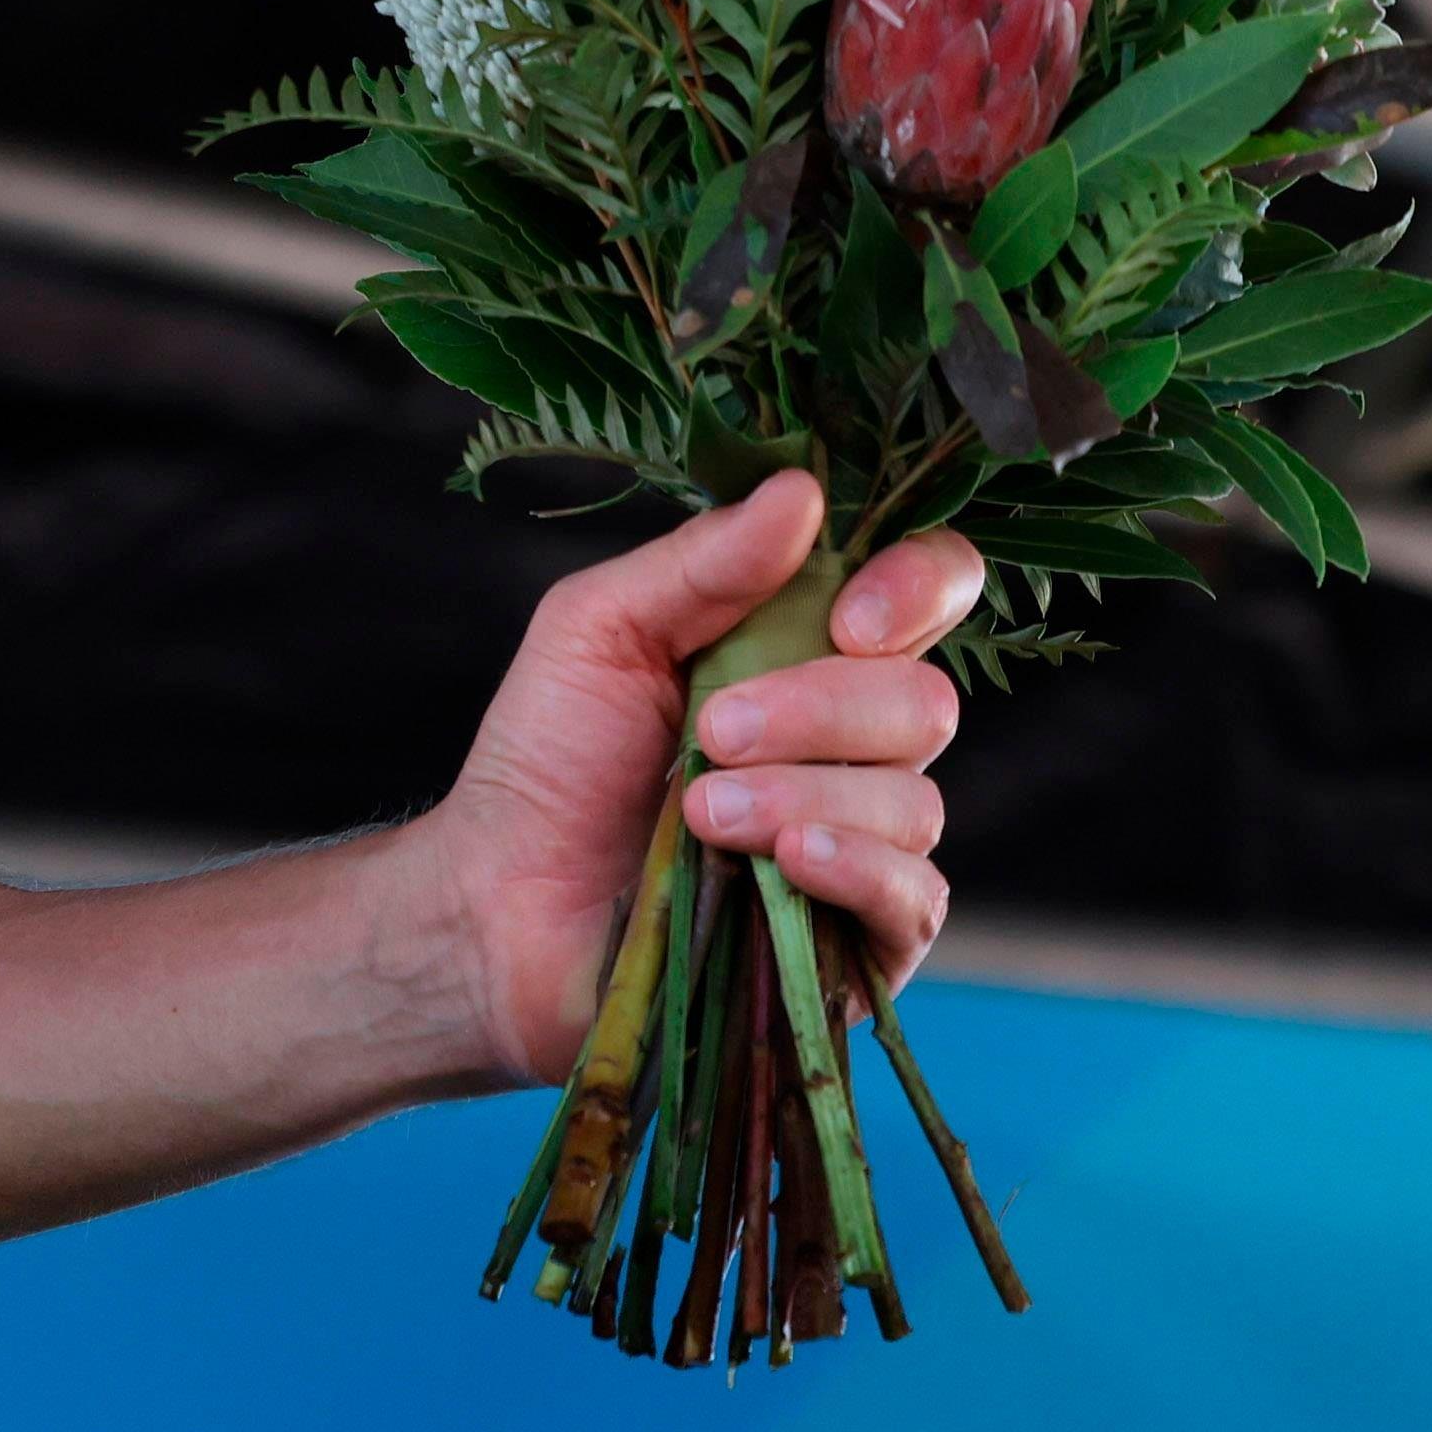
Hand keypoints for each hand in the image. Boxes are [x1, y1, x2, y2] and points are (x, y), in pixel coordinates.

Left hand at [414, 471, 982, 1087]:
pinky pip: (914, 897)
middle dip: (818, 708)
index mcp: (807, 648)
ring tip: (698, 815)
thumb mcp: (599, 628)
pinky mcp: (860, 941)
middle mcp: (855, 741)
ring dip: (799, 795)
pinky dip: (854, 869)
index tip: (845, 616)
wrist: (500, 903)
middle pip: (924, 699)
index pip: (931, 590)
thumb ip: (702, 561)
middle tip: (710, 732)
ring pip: (912, 800)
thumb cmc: (548, 758)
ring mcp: (866, 843)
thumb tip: (803, 491)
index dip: (917, 587)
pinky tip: (785, 864)